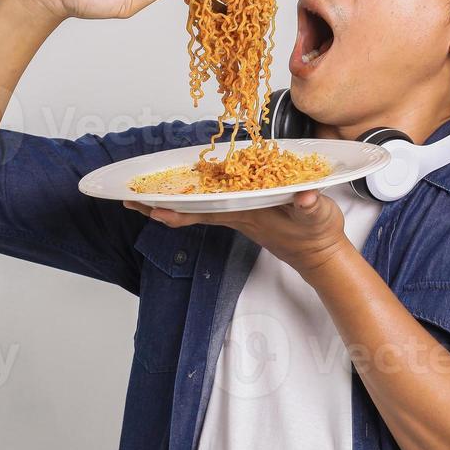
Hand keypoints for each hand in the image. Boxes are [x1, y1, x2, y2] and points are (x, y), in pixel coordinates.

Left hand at [123, 190, 350, 275]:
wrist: (320, 255)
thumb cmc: (317, 235)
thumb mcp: (318, 217)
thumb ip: (310, 206)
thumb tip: (303, 196)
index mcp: (248, 213)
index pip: (207, 211)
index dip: (180, 210)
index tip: (154, 208)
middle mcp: (236, 215)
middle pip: (191, 210)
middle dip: (161, 206)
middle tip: (129, 200)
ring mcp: (237, 216)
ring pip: (195, 209)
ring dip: (169, 204)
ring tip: (141, 198)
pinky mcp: (243, 214)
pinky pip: (208, 207)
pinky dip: (189, 202)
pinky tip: (179, 194)